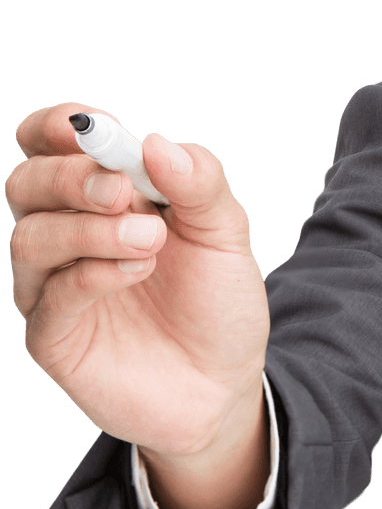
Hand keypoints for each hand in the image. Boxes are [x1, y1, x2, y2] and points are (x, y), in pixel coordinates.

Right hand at [8, 102, 269, 508]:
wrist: (227, 383)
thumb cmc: (218, 300)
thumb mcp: (225, 232)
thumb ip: (199, 183)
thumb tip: (154, 142)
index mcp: (104, 198)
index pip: (49, 146)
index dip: (57, 127)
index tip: (90, 125)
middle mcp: (68, 235)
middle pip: (27, 183)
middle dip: (71, 178)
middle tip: (124, 192)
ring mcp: (54, 287)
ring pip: (30, 238)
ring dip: (92, 230)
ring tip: (152, 242)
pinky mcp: (54, 338)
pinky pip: (48, 298)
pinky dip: (90, 275)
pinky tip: (135, 271)